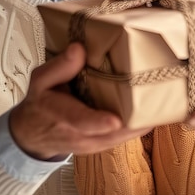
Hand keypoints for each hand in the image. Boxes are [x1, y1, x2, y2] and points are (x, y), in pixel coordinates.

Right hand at [9, 42, 149, 159]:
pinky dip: (139, 125)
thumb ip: (59, 67)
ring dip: (142, 123)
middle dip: (135, 121)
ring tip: (161, 104)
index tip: (114, 119)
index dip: (99, 122)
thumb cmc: (40, 104)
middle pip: (113, 134)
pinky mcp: (103, 144)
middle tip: (157, 103)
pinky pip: (125, 137)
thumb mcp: (40, 81)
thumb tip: (79, 49)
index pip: (82, 122)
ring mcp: (94, 144)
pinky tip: (153, 110)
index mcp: (63, 117)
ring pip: (124, 138)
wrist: (33, 134)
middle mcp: (81, 136)